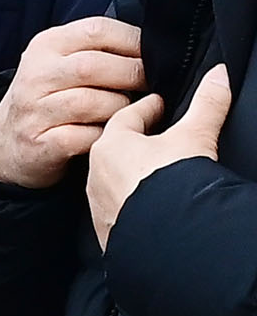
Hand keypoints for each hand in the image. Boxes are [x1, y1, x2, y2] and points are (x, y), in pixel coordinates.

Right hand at [0, 18, 144, 188]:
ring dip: (123, 109)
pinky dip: (107, 137)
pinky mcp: (42, 143)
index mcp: (46, 45)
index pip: (97, 30)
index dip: (133, 41)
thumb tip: (151, 46)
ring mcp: (35, 110)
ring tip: (132, 113)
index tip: (153, 55)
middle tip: (152, 86)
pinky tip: (112, 136)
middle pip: (95, 66)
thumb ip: (95, 50)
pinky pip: (89, 137)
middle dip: (134, 75)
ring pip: (96, 103)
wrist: (6, 143)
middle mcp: (37, 74)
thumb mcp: (60, 63)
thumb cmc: (49, 98)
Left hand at [88, 63, 231, 249]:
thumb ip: (207, 104)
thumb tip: (219, 74)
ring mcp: (100, 207)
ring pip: (112, 182)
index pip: (126, 117)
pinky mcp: (108, 234)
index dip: (146, 109)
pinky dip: (130, 204)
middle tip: (154, 136)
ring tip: (152, 174)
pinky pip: (117, 212)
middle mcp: (96, 175)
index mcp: (110, 146)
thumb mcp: (195, 138)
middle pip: (115, 150)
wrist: (165, 241)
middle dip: (134, 142)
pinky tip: (147, 207)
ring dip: (130, 176)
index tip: (158, 104)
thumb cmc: (172, 185)